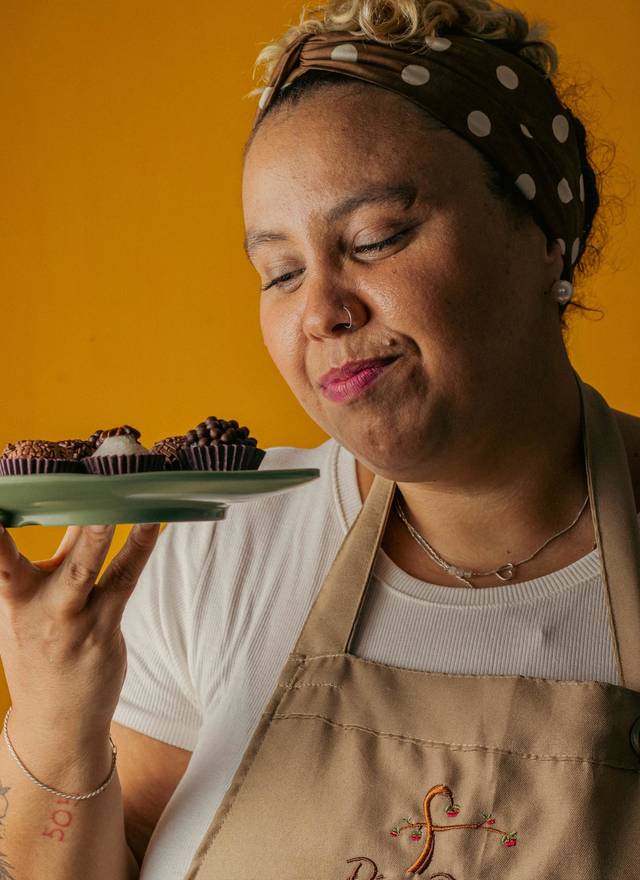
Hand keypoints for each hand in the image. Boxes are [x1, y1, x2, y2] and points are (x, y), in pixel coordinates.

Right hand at [0, 522, 160, 741]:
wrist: (56, 722)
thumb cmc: (44, 650)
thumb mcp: (31, 606)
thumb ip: (57, 558)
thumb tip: (80, 505)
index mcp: (12, 596)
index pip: (1, 555)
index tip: (0, 506)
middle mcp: (36, 607)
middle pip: (49, 557)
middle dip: (66, 526)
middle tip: (77, 489)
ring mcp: (71, 620)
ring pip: (86, 568)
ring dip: (101, 534)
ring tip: (121, 503)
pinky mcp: (102, 629)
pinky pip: (123, 581)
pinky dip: (138, 549)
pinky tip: (150, 524)